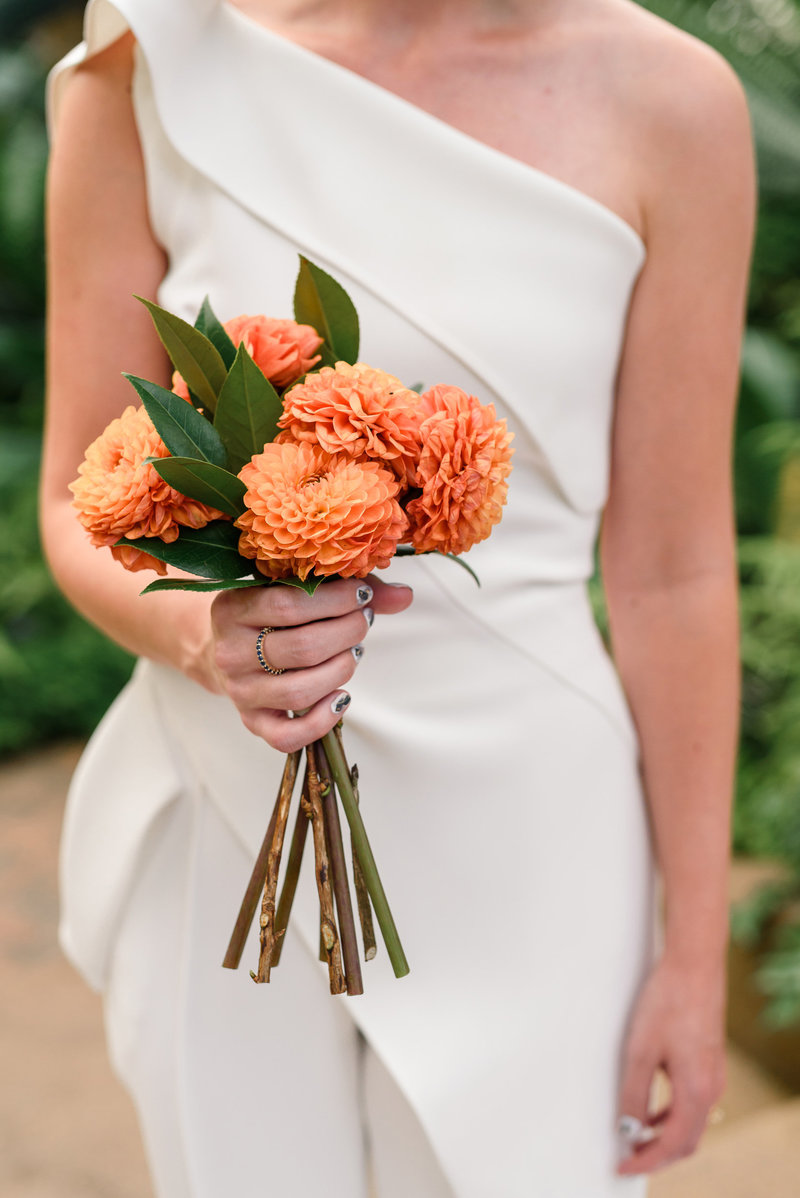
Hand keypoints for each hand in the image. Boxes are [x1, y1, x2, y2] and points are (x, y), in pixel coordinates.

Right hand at [207, 575, 412, 751]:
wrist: (223, 651)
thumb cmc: (268, 615)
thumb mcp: (293, 590)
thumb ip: (346, 589)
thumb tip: (404, 595)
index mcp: (233, 610)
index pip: (288, 604)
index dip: (335, 600)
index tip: (362, 596)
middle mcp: (230, 653)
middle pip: (302, 649)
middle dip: (347, 633)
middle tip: (363, 622)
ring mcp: (240, 692)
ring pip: (299, 692)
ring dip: (341, 670)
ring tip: (354, 653)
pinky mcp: (253, 723)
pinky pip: (287, 736)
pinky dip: (321, 722)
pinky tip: (342, 698)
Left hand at [616, 954, 725, 1174]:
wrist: (694, 966)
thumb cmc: (667, 1002)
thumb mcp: (641, 1050)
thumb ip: (635, 1093)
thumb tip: (628, 1128)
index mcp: (696, 1090)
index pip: (673, 1145)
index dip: (646, 1160)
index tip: (623, 1167)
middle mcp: (711, 1089)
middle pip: (687, 1142)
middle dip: (657, 1155)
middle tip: (628, 1158)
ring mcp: (714, 1076)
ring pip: (692, 1125)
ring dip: (665, 1137)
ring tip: (635, 1139)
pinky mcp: (710, 1064)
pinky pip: (693, 1105)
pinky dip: (672, 1117)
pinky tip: (652, 1111)